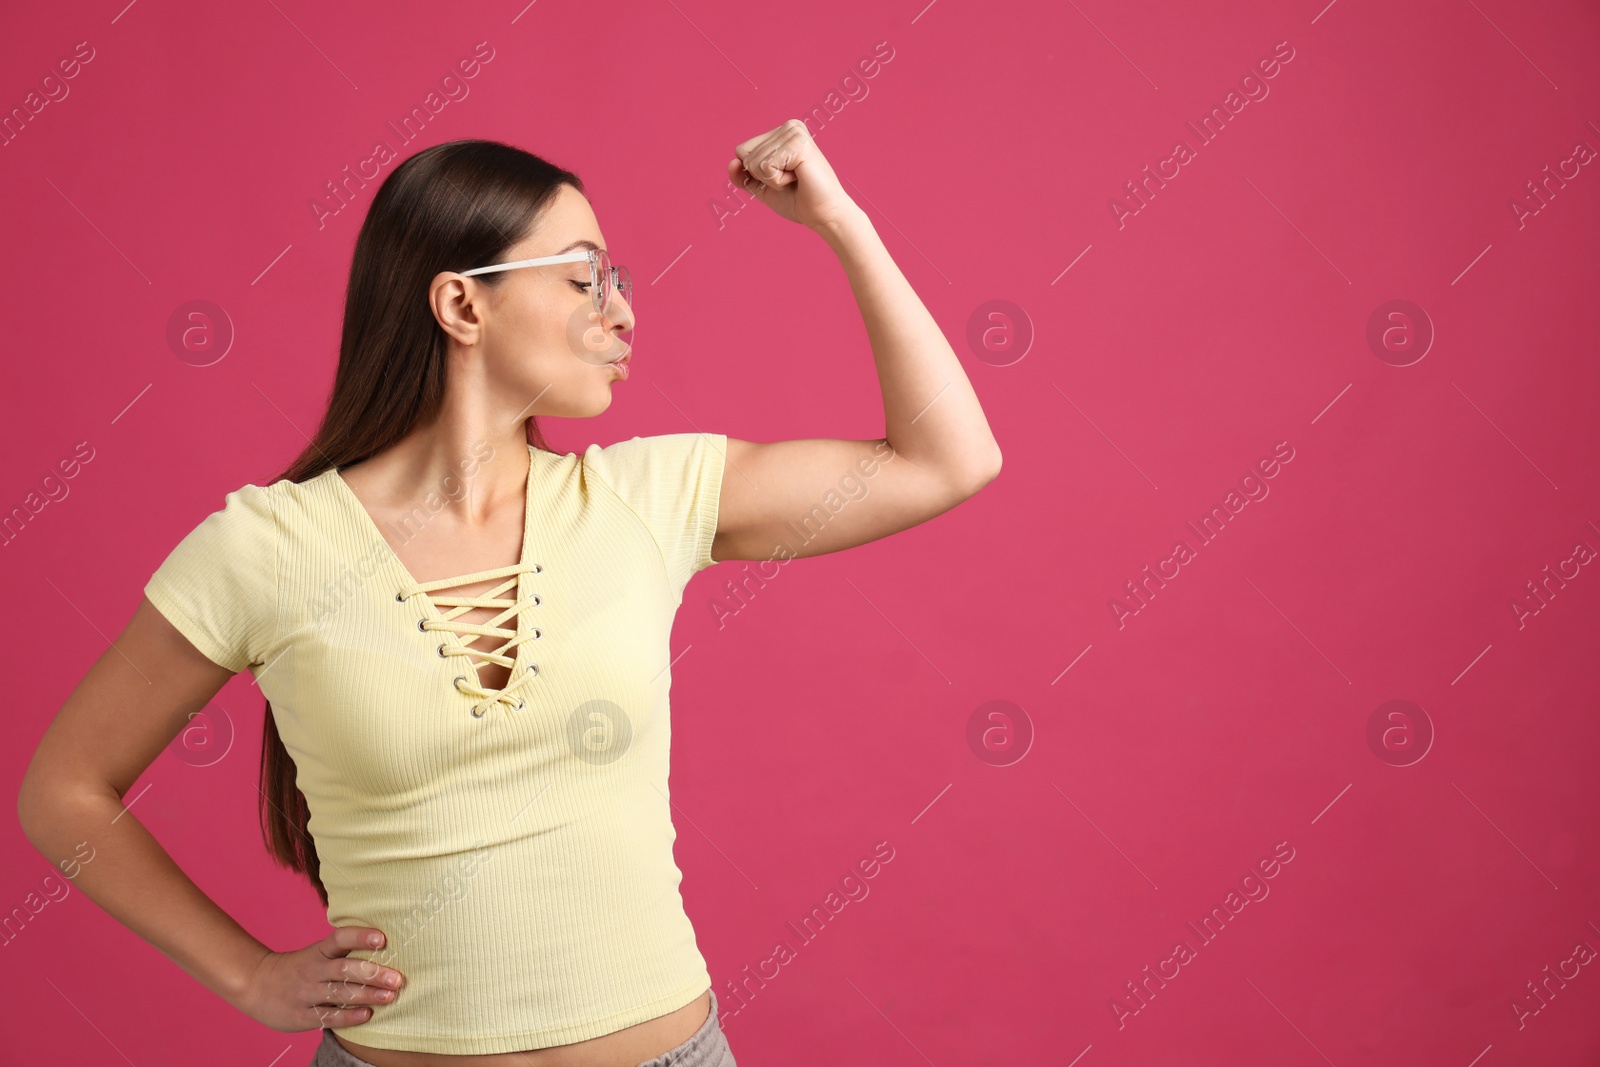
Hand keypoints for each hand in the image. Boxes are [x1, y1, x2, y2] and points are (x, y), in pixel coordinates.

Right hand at [237, 926, 405, 1031]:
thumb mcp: (316, 953)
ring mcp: (306, 994)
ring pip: (340, 994)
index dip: (360, 937)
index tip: (382, 939)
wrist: (255, 984)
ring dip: (367, 995)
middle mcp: (313, 970)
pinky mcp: (302, 1016)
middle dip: (373, 973)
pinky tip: (367, 1015)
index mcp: (318, 951)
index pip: (340, 939)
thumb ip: (342, 951)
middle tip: (397, 978)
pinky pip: (328, 1017)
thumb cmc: (298, 967)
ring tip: (390, 996)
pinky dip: (348, 1017)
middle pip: (345, 969)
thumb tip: (384, 947)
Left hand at [729, 119, 858, 231]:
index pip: (742, 150)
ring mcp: (794, 132)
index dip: (755, 173)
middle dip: (762, 176)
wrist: (823, 215)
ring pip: (754, 161)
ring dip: (772, 179)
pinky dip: (777, 181)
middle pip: (744, 153)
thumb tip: (731, 163)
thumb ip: (743, 175)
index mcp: (782, 131)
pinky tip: (798, 178)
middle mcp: (789, 126)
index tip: (783, 177)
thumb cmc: (798, 200)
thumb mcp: (762, 186)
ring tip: (796, 179)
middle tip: (791, 179)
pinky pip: (765, 166)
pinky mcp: (798, 144)